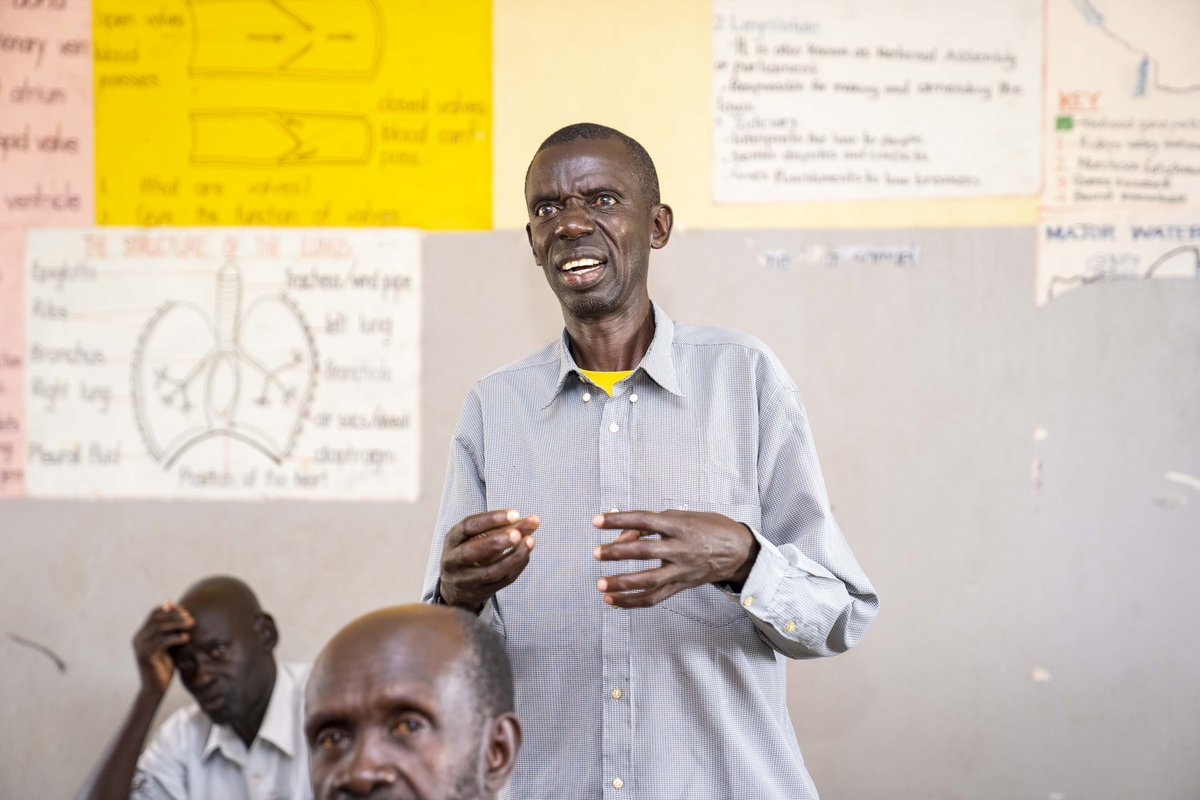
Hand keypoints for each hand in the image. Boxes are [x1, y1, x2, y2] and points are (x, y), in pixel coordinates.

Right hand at [132, 601, 193, 694]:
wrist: (155, 688)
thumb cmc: (165, 666)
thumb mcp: (169, 645)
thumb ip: (172, 631)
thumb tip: (184, 614)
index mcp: (143, 633)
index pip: (154, 613)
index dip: (171, 609)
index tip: (186, 612)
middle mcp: (139, 638)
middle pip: (157, 618)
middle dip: (175, 615)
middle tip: (190, 619)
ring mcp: (140, 647)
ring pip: (159, 628)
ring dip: (177, 624)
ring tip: (191, 625)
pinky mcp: (145, 656)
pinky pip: (161, 642)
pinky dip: (175, 637)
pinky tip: (186, 638)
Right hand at [439, 510, 538, 612]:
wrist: (457, 588)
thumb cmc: (473, 552)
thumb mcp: (482, 537)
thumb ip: (508, 527)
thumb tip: (535, 520)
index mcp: (452, 540)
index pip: (468, 527)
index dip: (491, 519)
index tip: (515, 514)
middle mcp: (452, 561)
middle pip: (470, 552)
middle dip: (495, 542)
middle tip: (517, 534)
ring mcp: (464, 581)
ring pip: (489, 572)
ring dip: (512, 557)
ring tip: (529, 542)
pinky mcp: (478, 593)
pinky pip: (501, 581)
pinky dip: (516, 567)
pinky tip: (526, 555)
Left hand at [592, 510, 759, 607]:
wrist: (739, 551)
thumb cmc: (709, 528)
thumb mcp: (682, 516)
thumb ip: (650, 525)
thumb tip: (621, 537)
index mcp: (679, 525)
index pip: (643, 520)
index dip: (619, 520)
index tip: (597, 521)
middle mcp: (680, 548)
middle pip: (645, 551)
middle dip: (618, 553)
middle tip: (596, 553)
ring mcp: (681, 570)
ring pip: (649, 581)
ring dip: (622, 584)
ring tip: (601, 585)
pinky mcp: (681, 585)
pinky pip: (654, 598)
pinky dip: (632, 602)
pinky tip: (613, 601)